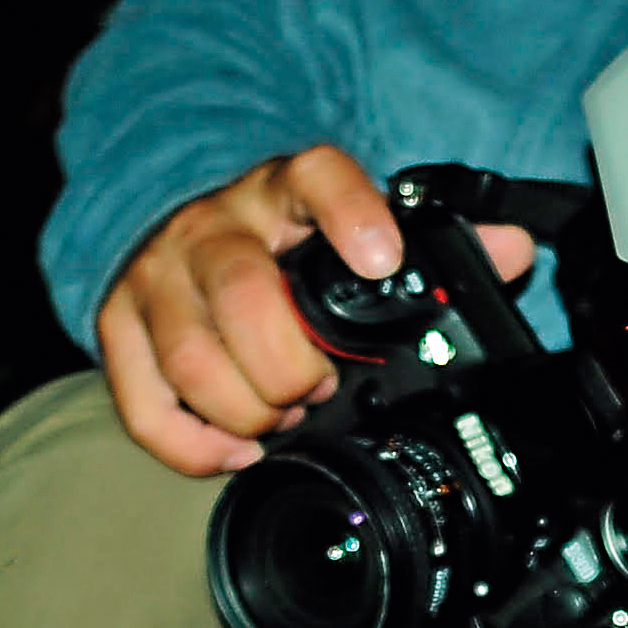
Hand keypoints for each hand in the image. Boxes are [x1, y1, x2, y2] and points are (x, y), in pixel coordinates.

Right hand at [93, 144, 536, 476]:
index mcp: (283, 193)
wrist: (183, 226)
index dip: (348, 212)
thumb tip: (510, 251)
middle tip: (319, 387)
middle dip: (294, 369)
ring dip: (250, 412)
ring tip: (281, 417)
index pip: (316, 177)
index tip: (382, 256)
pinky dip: (192, 448)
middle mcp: (212, 228)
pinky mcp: (117, 325)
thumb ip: (434, 239)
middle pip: (246, 301)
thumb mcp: (351, 226)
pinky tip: (235, 451)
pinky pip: (145, 405)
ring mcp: (158, 277)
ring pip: (195, 361)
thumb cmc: (281, 243)